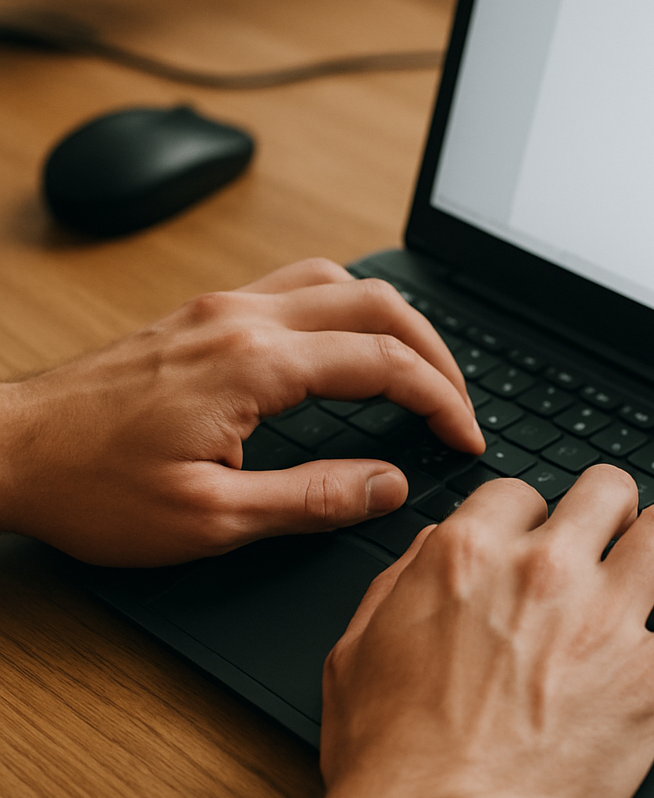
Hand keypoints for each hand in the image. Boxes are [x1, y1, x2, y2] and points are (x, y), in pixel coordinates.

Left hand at [0, 258, 482, 565]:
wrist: (9, 450)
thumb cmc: (93, 486)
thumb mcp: (211, 518)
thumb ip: (313, 499)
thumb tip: (387, 485)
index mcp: (253, 363)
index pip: (383, 362)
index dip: (440, 400)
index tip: (464, 437)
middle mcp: (242, 318)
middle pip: (376, 303)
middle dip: (435, 352)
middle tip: (460, 402)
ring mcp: (221, 308)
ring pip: (339, 280)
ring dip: (394, 319)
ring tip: (421, 366)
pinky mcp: (204, 315)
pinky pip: (298, 285)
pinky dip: (347, 307)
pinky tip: (350, 341)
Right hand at [293, 465, 653, 797]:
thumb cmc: (391, 754)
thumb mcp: (359, 648)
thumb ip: (403, 583)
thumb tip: (434, 551)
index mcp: (470, 555)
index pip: (521, 493)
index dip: (532, 516)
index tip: (540, 538)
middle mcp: (543, 571)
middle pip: (605, 490)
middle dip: (610, 508)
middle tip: (613, 537)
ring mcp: (605, 618)